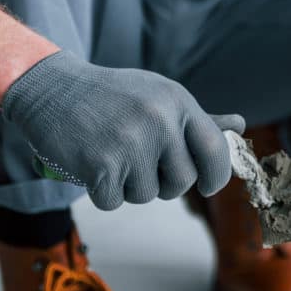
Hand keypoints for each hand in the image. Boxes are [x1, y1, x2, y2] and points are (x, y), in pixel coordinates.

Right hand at [1, 51, 243, 209]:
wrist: (51, 89)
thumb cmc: (111, 96)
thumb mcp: (157, 96)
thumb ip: (197, 118)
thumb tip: (238, 127)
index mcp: (178, 101)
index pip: (214, 149)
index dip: (216, 175)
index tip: (208, 185)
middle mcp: (159, 120)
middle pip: (182, 181)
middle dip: (165, 184)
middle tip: (141, 165)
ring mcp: (131, 143)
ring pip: (147, 195)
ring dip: (129, 187)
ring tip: (112, 156)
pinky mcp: (101, 165)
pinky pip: (115, 201)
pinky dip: (103, 192)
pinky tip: (91, 165)